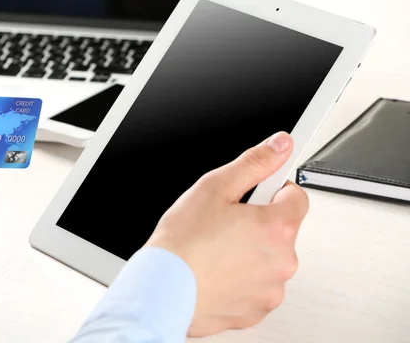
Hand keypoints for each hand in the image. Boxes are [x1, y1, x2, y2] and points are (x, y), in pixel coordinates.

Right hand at [144, 132, 307, 336]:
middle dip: (258, 223)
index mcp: (276, 228)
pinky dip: (240, 280)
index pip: (297, 197)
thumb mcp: (214, 188)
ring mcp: (270, 291)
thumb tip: (280, 145)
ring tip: (215, 250)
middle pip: (281, 231)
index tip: (258, 191)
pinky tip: (215, 271)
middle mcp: (282, 262)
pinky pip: (256, 287)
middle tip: (224, 222)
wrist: (160, 292)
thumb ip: (254, 164)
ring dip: (250, 253)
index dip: (274, 189)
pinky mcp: (255, 312)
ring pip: (268, 261)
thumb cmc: (182, 244)